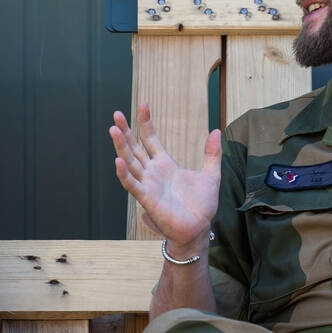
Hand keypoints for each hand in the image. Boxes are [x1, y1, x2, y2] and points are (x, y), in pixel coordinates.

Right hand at [109, 102, 220, 251]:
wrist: (199, 228)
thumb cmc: (202, 205)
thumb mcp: (211, 175)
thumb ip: (212, 153)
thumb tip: (217, 130)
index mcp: (165, 164)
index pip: (151, 139)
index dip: (146, 122)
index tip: (143, 104)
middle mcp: (153, 172)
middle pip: (135, 147)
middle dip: (126, 131)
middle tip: (117, 114)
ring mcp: (148, 184)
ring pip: (130, 162)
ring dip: (121, 147)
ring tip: (113, 129)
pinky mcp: (147, 199)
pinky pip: (132, 185)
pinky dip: (124, 174)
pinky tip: (118, 160)